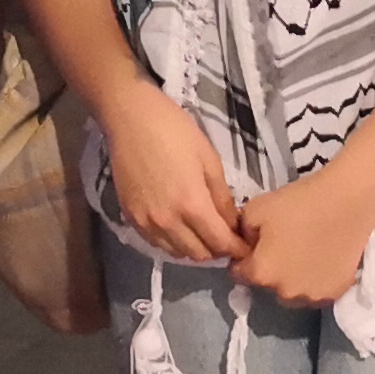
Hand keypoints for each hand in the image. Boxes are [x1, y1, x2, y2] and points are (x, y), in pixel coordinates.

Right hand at [103, 86, 245, 266]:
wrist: (130, 119)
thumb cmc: (175, 131)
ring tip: (201, 230)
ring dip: (194, 247)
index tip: (244, 245)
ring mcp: (146, 222)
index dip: (236, 247)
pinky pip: (156, 243)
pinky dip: (172, 242)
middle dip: (216, 249)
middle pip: (199, 254)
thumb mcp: (209, 159)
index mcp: (191, 204)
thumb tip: (232, 223)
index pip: (220, 243)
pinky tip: (179, 225)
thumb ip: (222, 197)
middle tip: (224, 235)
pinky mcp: (130, 217)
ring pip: (176, 253)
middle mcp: (168, 221)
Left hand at [231, 169, 374, 308]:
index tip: (254, 245)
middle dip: (269, 269)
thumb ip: (240, 233)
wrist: (346, 201)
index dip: (243, 258)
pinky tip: (321, 260)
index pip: (238, 274)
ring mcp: (311, 296)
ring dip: (291, 279)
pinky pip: (316, 291)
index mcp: (261, 273)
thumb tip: (242, 244)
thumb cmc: (298, 202)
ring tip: (303, 255)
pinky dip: (315, 280)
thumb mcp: (254, 209)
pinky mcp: (335, 293)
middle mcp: (284, 293)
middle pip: (267, 285)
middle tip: (282, 246)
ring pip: (292, 292)